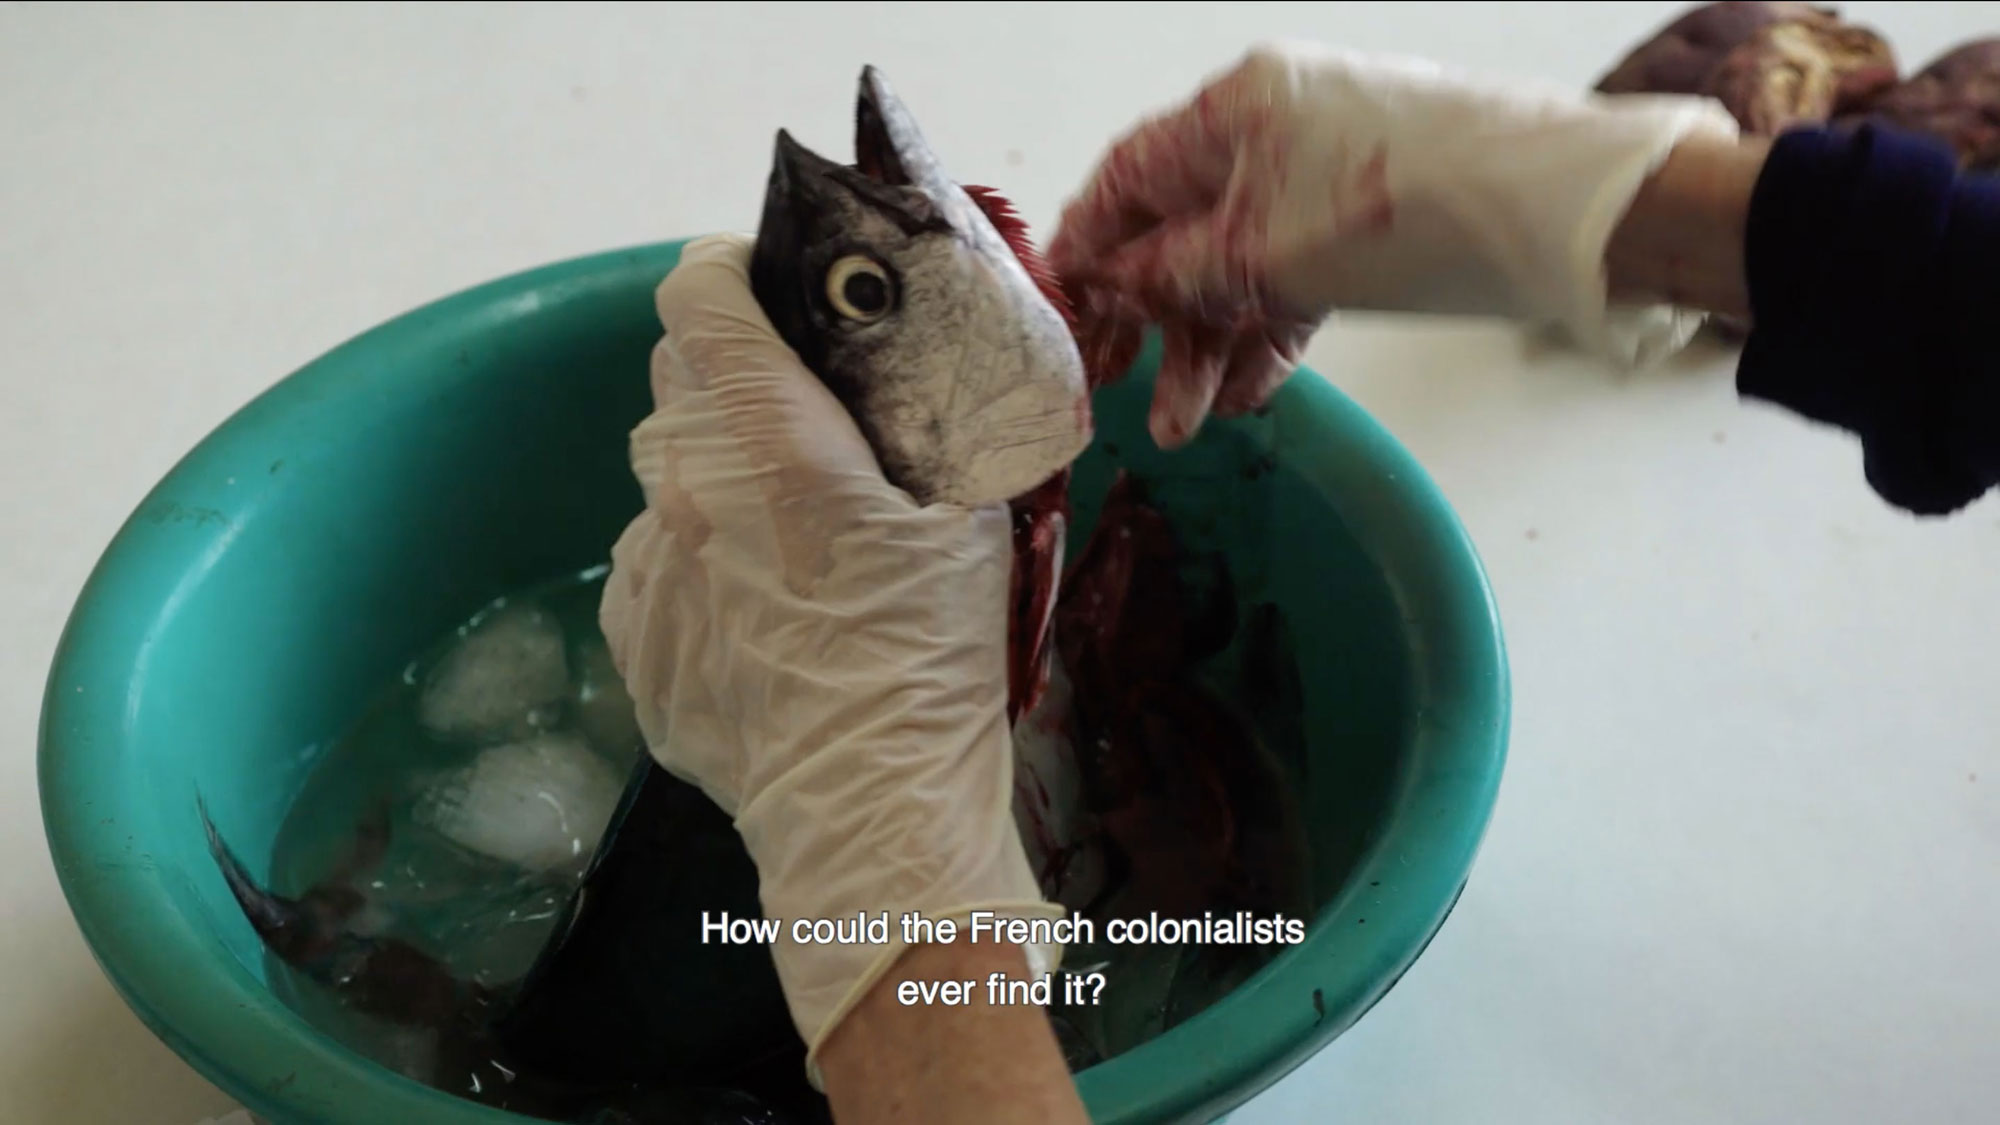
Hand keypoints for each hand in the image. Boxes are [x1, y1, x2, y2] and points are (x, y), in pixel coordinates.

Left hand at [598, 234, 1062, 1083]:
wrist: (871, 814)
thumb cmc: (933, 664)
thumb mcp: (971, 518)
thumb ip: (930, 422)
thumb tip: (911, 368)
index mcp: (777, 444)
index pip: (699, 293)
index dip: (730, 272)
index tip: (766, 289)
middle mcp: (691, 490)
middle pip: (679, 375)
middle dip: (735, 376)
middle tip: (803, 422)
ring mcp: (647, 564)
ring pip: (664, 471)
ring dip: (716, 474)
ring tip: (786, 539)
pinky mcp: (630, 631)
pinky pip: (648, 556)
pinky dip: (694, 559)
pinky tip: (757, 610)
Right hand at [1049, 42, 1740, 448]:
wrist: (1563, 218)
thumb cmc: (1410, 211)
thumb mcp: (1264, 254)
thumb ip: (1175, 276)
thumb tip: (1111, 290)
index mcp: (1232, 111)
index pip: (1124, 180)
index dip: (1083, 252)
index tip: (1059, 320)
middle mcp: (1269, 136)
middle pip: (1176, 233)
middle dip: (1146, 320)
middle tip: (1114, 390)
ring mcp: (1319, 183)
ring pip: (1234, 269)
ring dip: (1205, 348)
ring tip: (1185, 427)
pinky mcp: (1364, 228)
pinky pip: (1291, 284)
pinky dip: (1267, 337)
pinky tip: (1248, 397)